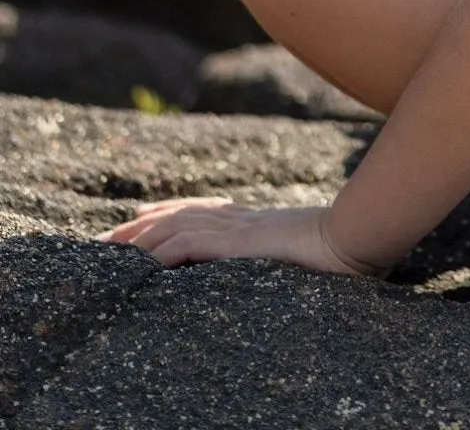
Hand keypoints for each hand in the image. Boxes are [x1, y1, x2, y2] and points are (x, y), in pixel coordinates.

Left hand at [96, 198, 384, 275]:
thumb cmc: (346, 248)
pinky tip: (141, 262)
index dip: (166, 213)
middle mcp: (242, 220)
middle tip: (104, 241)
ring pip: (177, 227)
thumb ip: (290, 252)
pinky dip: (162, 251)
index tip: (139, 218)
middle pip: (179, 215)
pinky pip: (192, 244)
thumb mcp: (308, 252)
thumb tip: (291, 259)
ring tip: (108, 252)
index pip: (201, 211)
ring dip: (138, 240)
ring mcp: (241, 229)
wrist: (360, 236)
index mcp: (255, 222)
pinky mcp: (242, 244)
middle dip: (138, 228)